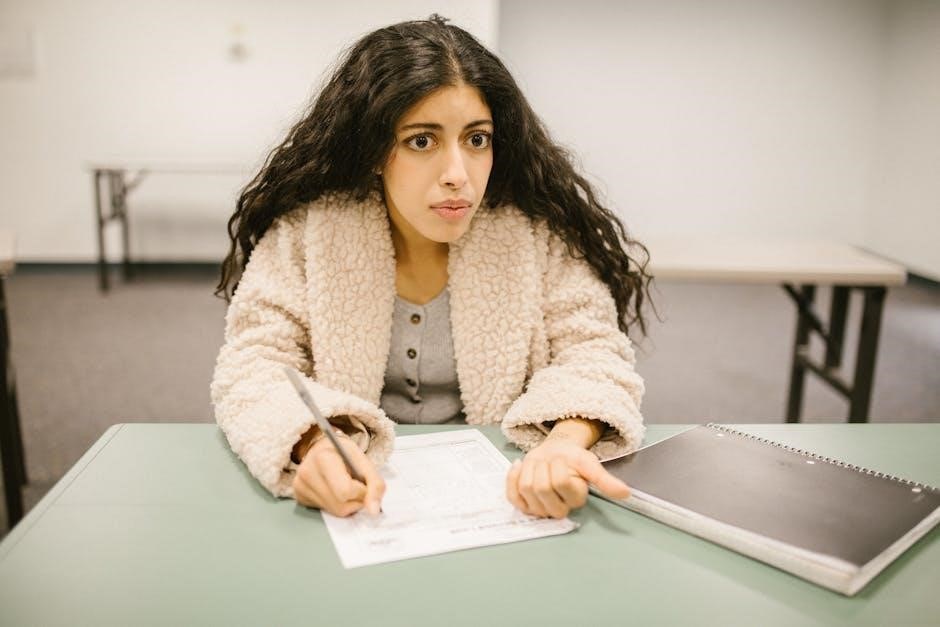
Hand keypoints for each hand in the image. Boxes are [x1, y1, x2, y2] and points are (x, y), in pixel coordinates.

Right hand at [292, 432, 384, 517]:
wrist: (321, 448)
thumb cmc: (343, 452)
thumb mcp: (363, 460)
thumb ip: (375, 483)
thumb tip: (374, 511)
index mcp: (323, 458)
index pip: (346, 491)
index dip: (361, 492)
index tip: (363, 483)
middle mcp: (306, 473)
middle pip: (341, 505)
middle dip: (356, 500)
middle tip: (356, 485)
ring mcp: (300, 486)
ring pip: (335, 512)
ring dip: (348, 504)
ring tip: (345, 486)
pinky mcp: (299, 497)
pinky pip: (326, 511)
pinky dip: (336, 504)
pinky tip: (333, 490)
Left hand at [505, 438, 629, 518]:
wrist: (556, 454)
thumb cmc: (574, 460)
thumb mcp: (590, 464)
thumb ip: (605, 480)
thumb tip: (626, 493)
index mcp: (576, 499)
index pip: (559, 481)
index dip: (558, 465)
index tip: (563, 459)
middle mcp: (558, 509)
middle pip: (540, 487)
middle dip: (542, 467)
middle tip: (550, 462)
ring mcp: (539, 509)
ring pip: (525, 487)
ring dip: (529, 468)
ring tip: (539, 464)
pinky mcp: (523, 505)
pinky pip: (511, 494)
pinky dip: (512, 476)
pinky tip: (520, 466)